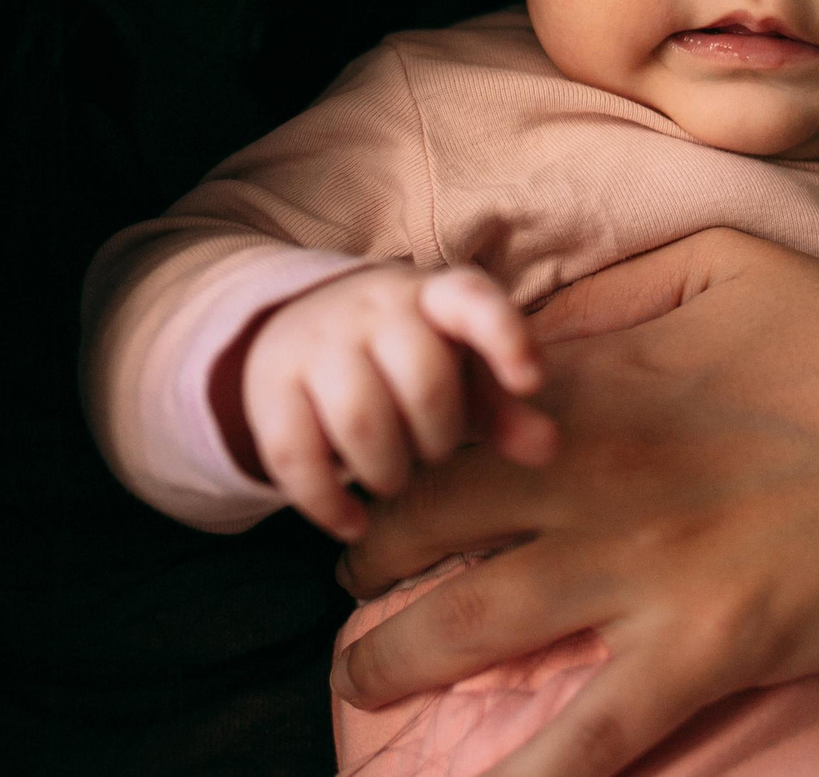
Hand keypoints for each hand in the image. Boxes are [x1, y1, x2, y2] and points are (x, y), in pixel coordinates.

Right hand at [240, 263, 555, 541]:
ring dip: (387, 471)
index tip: (532, 380)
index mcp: (434, 297)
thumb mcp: (462, 374)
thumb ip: (506, 410)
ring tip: (395, 478)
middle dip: (438, 437)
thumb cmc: (407, 360)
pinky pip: (296, 456)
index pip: (473, 299)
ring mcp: (317, 343)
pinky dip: (328, 504)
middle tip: (433, 451)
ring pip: (359, 420)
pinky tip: (354, 522)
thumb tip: (548, 448)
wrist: (302, 326)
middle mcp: (374, 308)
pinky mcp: (270, 387)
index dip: (506, 337)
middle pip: (423, 379)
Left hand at [328, 229, 818, 776]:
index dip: (390, 448)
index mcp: (596, 381)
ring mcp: (642, 569)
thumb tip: (522, 328)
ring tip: (358, 683)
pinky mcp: (701, 650)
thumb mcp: (723, 264)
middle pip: (423, 524)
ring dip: (388, 661)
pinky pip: (586, 737)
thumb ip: (607, 293)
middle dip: (366, 557)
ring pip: (465, 628)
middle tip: (353, 579)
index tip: (374, 470)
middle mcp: (593, 476)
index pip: (443, 418)